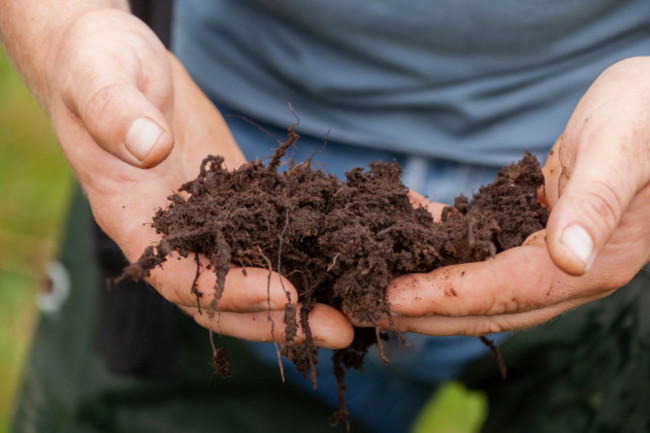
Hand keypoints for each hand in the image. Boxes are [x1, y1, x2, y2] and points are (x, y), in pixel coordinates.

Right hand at [44, 9, 353, 347]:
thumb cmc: (94, 64)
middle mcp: (171, 229)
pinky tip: (342, 253)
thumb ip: (115, 113)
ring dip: (297, 295)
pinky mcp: (232, 192)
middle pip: (221, 295)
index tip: (284, 293)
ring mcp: (204, 215)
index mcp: (130, 216)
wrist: (113, 58)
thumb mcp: (97, 77)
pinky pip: (266, 227)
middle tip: (336, 329)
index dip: (230, 292)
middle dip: (276, 317)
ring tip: (350, 309)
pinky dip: (300, 246)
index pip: (179, 275)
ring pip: (250, 270)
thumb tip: (149, 147)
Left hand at [378, 57, 649, 335]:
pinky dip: (445, 248)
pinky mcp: (535, 236)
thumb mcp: (622, 150)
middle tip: (369, 305)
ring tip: (376, 282)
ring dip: (429, 288)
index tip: (395, 297)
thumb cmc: (647, 117)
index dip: (450, 296)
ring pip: (481, 287)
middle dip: (427, 310)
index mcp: (596, 262)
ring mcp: (552, 258)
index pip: (510, 291)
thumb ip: (595, 203)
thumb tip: (566, 259)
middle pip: (489, 306)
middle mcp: (572, 272)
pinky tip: (410, 231)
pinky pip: (483, 253)